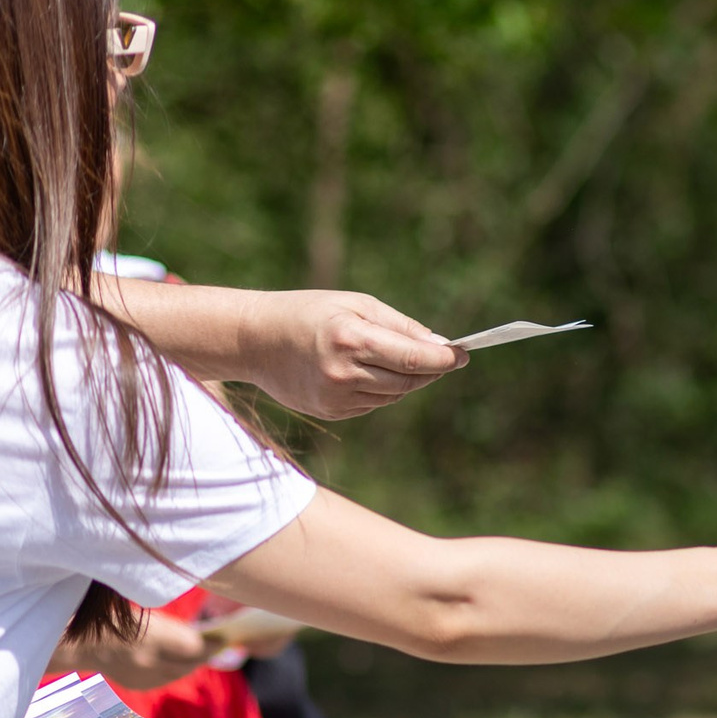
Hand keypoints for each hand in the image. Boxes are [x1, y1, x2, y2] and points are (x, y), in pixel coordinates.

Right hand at [58, 610, 223, 690]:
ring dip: (190, 663)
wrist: (73, 640)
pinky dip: (173, 669)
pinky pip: (163, 678)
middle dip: (205, 654)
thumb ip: (169, 626)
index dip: (212, 644)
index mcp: (151, 639)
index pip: (195, 647)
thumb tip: (198, 635)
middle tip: (218, 644)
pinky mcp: (135, 684)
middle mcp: (148, 662)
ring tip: (202, 652)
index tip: (225, 637)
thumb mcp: (142, 612)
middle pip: (190, 663)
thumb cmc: (109, 616)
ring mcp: (141, 676)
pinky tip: (179, 661)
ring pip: (178, 673)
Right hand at [235, 289, 467, 419]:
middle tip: (443, 357)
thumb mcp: (355, 305)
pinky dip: (382, 389)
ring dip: (408, 380)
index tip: (464, 355)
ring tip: (396, 358)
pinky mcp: (331, 413)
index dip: (445, 359)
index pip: (414, 358)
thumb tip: (441, 345)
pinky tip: (366, 372)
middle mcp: (344, 374)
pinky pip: (373, 404)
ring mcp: (336, 398)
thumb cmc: (308, 313)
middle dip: (431, 370)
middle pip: (409, 381)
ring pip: (394, 396)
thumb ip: (400, 326)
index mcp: (351, 340)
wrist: (252, 340)